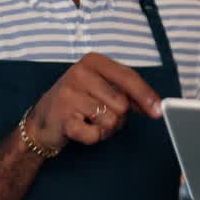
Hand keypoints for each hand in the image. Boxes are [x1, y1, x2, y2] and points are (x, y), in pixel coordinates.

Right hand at [27, 52, 161, 150]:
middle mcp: (80, 73)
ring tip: (90, 122)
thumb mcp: (101, 88)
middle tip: (101, 115)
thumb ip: (127, 92)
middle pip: (122, 103)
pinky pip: (95, 135)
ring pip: (111, 120)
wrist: (42, 120)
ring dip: (106, 129)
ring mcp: (69, 94)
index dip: (146, 96)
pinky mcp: (63, 117)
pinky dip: (92, 138)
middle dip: (118, 117)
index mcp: (93, 61)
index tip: (158, 111)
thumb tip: (155, 105)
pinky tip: (80, 129)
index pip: (128, 77)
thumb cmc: (77, 102)